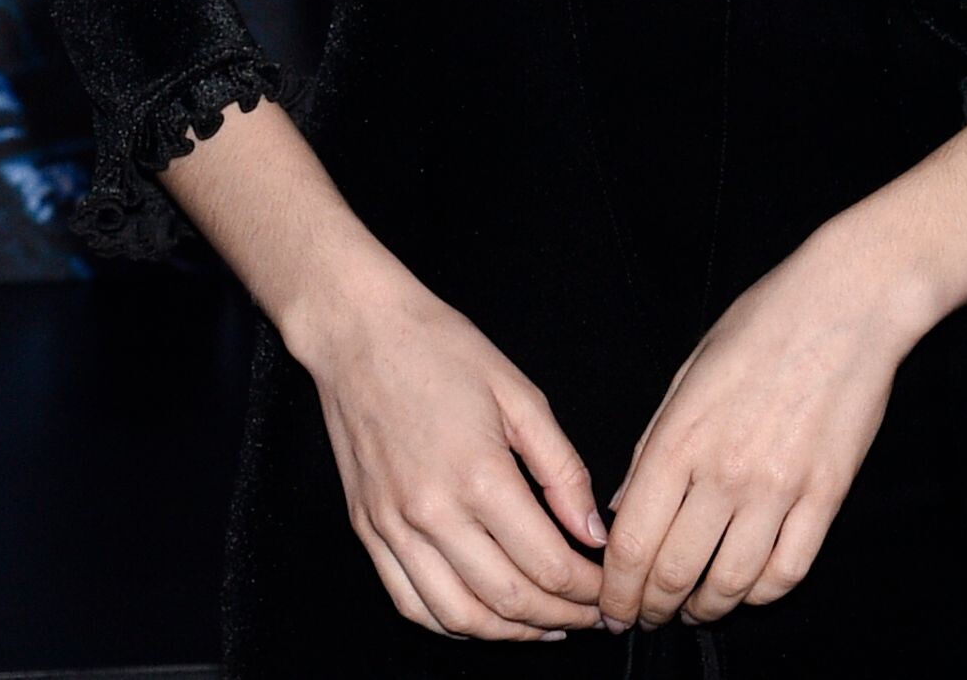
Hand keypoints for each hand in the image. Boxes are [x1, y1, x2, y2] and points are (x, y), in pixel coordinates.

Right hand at [289, 268, 610, 639]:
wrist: (359, 332)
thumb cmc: (440, 350)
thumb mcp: (521, 396)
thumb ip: (563, 470)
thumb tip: (592, 532)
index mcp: (480, 476)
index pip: (548, 564)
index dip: (588, 590)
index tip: (607, 589)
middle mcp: (432, 512)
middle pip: (509, 599)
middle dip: (561, 618)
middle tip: (589, 615)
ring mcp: (393, 527)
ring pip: (458, 615)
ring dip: (509, 633)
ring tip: (544, 625)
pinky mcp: (368, 529)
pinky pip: (409, 602)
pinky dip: (451, 624)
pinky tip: (482, 617)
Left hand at [596, 235, 922, 627]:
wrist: (846, 303)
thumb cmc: (762, 323)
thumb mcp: (687, 374)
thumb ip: (650, 446)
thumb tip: (623, 509)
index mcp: (681, 438)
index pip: (633, 542)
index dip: (616, 589)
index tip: (611, 605)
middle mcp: (726, 471)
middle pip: (675, 572)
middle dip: (652, 609)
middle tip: (647, 617)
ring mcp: (780, 487)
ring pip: (732, 582)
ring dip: (706, 609)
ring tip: (694, 611)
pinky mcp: (826, 494)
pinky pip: (790, 570)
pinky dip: (762, 594)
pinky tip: (748, 591)